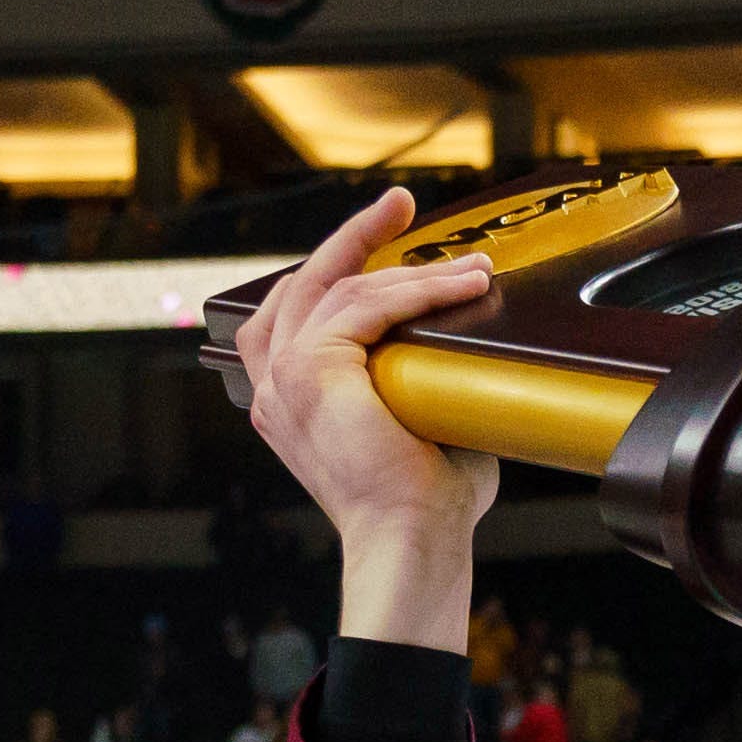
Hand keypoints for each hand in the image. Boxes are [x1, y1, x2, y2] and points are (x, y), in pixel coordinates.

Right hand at [229, 187, 504, 649]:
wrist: (410, 536)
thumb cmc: (423, 499)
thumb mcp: (416, 422)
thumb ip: (419, 379)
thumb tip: (466, 348)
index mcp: (287, 403)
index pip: (295, 314)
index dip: (334, 270)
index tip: (380, 242)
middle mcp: (273, 387)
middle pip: (303, 282)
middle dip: (354, 237)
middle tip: (398, 205)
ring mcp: (284, 377)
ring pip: (345, 289)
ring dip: (411, 268)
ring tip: (468, 266)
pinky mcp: (310, 371)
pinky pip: (367, 306)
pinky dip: (418, 290)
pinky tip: (462, 287)